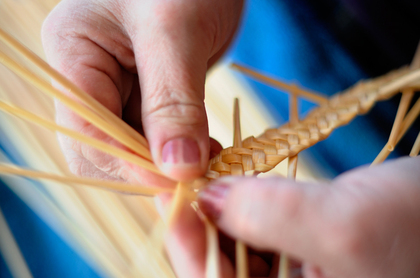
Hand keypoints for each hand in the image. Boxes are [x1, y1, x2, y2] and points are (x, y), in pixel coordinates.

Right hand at [42, 0, 241, 185]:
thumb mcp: (176, 32)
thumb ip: (173, 101)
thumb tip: (177, 168)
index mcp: (73, 52)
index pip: (87, 130)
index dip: (129, 163)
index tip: (175, 181)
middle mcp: (90, 75)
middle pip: (106, 147)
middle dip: (148, 168)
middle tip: (194, 179)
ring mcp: (120, 86)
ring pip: (135, 147)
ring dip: (170, 163)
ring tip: (209, 162)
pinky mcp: (150, 93)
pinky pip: (159, 135)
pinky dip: (183, 150)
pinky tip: (209, 150)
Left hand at [185, 156, 419, 277]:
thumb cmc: (419, 228)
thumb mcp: (344, 226)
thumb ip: (268, 215)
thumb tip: (208, 198)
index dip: (188, 245)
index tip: (172, 196)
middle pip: (222, 267)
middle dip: (202, 223)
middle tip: (187, 177)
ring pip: (237, 247)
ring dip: (221, 209)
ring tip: (211, 172)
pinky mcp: (299, 253)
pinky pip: (258, 231)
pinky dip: (244, 203)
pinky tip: (237, 180)